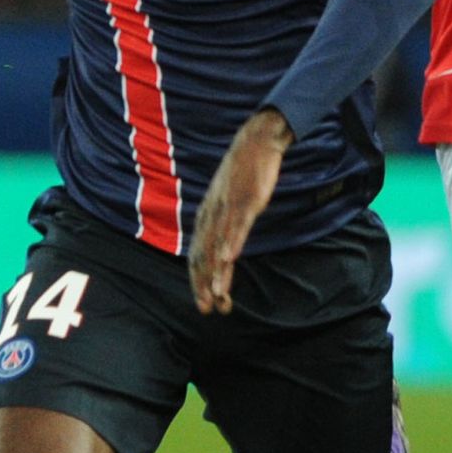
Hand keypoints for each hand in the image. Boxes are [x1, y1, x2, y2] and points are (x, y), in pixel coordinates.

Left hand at [189, 108, 293, 313]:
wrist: (255, 142)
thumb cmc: (242, 174)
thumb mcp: (226, 201)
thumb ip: (221, 223)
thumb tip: (220, 246)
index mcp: (206, 217)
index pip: (196, 256)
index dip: (198, 282)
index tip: (203, 304)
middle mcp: (212, 215)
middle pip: (204, 256)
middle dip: (204, 285)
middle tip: (208, 309)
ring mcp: (229, 208)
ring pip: (219, 246)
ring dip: (218, 273)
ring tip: (218, 295)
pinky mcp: (246, 201)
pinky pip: (238, 226)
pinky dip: (232, 243)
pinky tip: (230, 259)